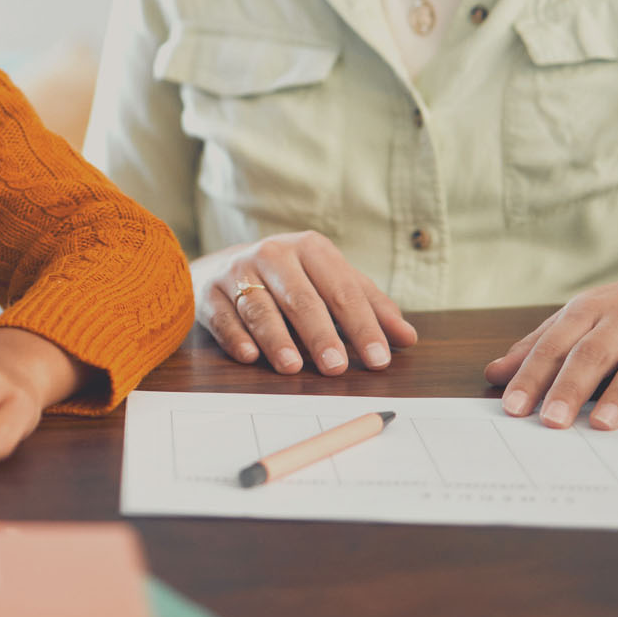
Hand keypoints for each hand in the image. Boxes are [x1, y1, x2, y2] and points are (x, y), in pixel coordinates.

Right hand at [193, 231, 416, 374]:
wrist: (225, 264)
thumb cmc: (292, 278)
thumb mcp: (332, 282)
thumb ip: (370, 307)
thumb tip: (407, 338)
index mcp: (310, 248)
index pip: (343, 290)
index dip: (363, 326)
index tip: (379, 359)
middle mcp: (273, 254)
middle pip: (301, 298)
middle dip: (320, 334)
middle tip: (337, 368)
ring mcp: (237, 272)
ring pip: (260, 307)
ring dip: (276, 338)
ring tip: (292, 367)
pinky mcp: (210, 293)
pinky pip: (224, 317)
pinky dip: (236, 337)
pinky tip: (249, 356)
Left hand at [484, 256, 617, 429]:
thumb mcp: (583, 318)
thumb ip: (541, 345)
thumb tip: (494, 373)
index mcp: (590, 310)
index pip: (555, 345)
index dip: (532, 375)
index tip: (513, 408)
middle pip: (594, 352)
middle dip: (571, 387)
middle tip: (552, 421)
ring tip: (602, 424)